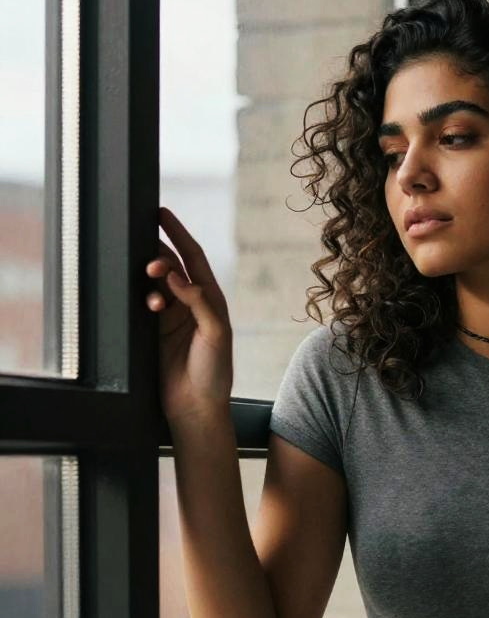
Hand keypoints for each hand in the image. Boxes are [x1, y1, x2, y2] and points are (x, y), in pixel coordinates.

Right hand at [144, 206, 233, 424]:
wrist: (196, 406)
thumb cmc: (214, 372)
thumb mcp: (216, 335)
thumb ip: (200, 303)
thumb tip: (179, 276)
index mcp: (211, 300)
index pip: (193, 257)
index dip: (178, 234)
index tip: (161, 212)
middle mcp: (192, 303)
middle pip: (170, 265)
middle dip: (158, 256)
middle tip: (150, 262)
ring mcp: (171, 315)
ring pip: (154, 282)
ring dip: (151, 279)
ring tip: (153, 287)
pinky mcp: (154, 329)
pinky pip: (143, 301)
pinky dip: (144, 297)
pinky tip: (149, 305)